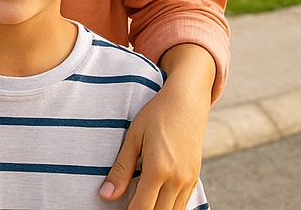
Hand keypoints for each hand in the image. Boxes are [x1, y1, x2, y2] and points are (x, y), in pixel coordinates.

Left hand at [100, 45, 214, 208]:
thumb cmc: (156, 115)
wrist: (186, 103)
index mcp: (158, 169)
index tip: (116, 209)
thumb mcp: (133, 136)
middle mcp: (177, 180)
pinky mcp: (194, 179)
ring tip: (139, 202)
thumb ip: (121, 168)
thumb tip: (106, 195)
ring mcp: (188, 181)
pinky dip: (169, 207)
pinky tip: (156, 200)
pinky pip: (182, 205)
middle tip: (126, 205)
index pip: (142, 207)